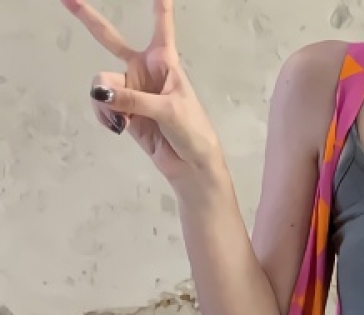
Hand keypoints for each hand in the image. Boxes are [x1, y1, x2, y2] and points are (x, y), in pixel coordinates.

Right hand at [61, 0, 222, 188]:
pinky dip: (104, 115)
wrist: (192, 167)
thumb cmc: (193, 133)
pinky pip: (101, 104)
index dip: (160, 5)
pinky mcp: (123, 111)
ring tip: (121, 121)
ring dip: (106, 102)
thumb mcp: (168, 110)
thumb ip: (134, 99)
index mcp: (166, 62)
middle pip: (110, 38)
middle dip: (87, 18)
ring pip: (102, 83)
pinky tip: (118, 127)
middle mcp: (145, 70)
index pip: (162, 26)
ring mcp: (131, 90)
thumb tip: (100, 94)